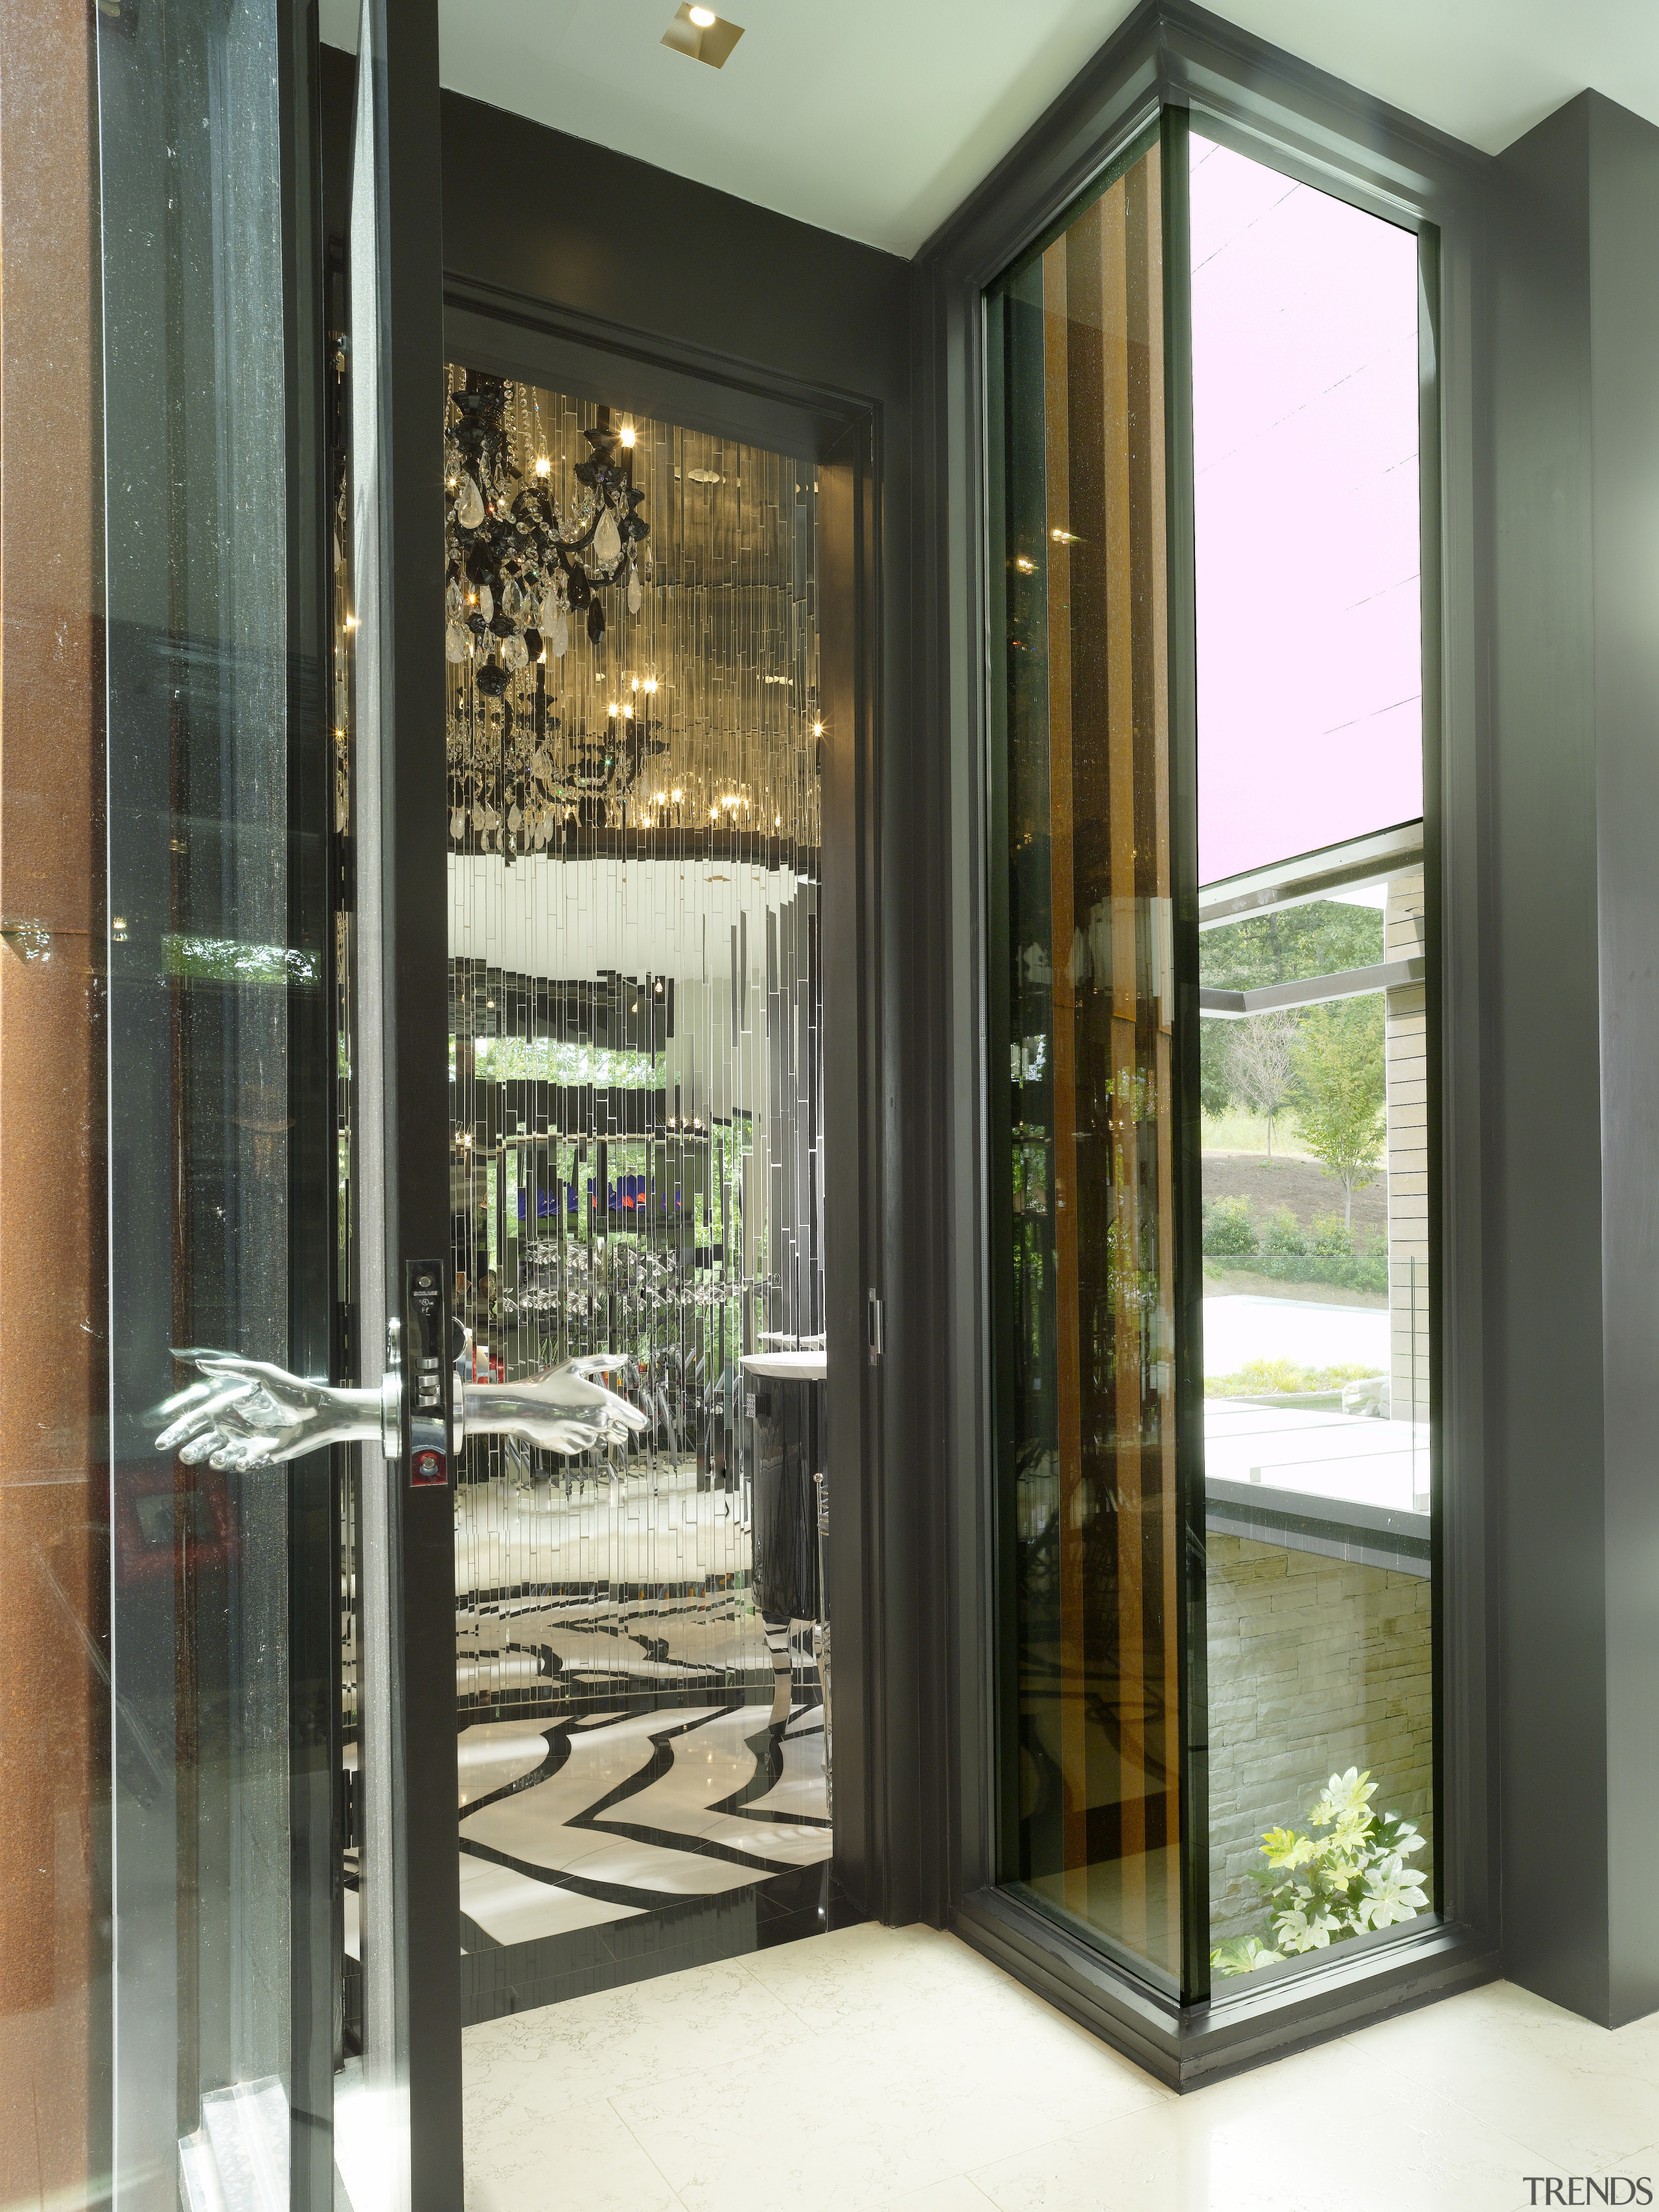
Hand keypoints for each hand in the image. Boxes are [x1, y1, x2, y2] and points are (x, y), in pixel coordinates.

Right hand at [153, 1352, 379, 1470]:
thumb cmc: (293, 1389)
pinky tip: (241, 1460)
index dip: (179, 1430)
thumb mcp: (262, 1374)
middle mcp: (235, 1426)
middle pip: (203, 1442)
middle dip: (191, 1449)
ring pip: (219, 1456)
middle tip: (184, 1454)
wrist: (320, 1411)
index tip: (162, 1443)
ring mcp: (247, 1443)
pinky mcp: (262, 1456)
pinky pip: (243, 1464)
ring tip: (215, 1458)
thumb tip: (200, 1362)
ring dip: (213, 1459)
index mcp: (229, 1407)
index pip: (197, 1420)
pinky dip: (239, 1464)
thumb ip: (232, 1369)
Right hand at [462, 1355, 649, 1455]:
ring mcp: (585, 1438)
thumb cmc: (547, 1383)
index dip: (638, 1422)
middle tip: (594, 1417)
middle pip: (620, 1435)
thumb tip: (625, 1357)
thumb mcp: (574, 1366)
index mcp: (605, 1402)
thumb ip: (603, 1361)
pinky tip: (563, 1427)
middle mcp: (599, 1422)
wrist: (520, 1406)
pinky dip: (577, 1440)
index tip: (640, 1424)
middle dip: (614, 1429)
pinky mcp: (571, 1449)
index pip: (636, 1421)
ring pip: (600, 1443)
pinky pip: (582, 1448)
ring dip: (594, 1435)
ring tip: (575, 1420)